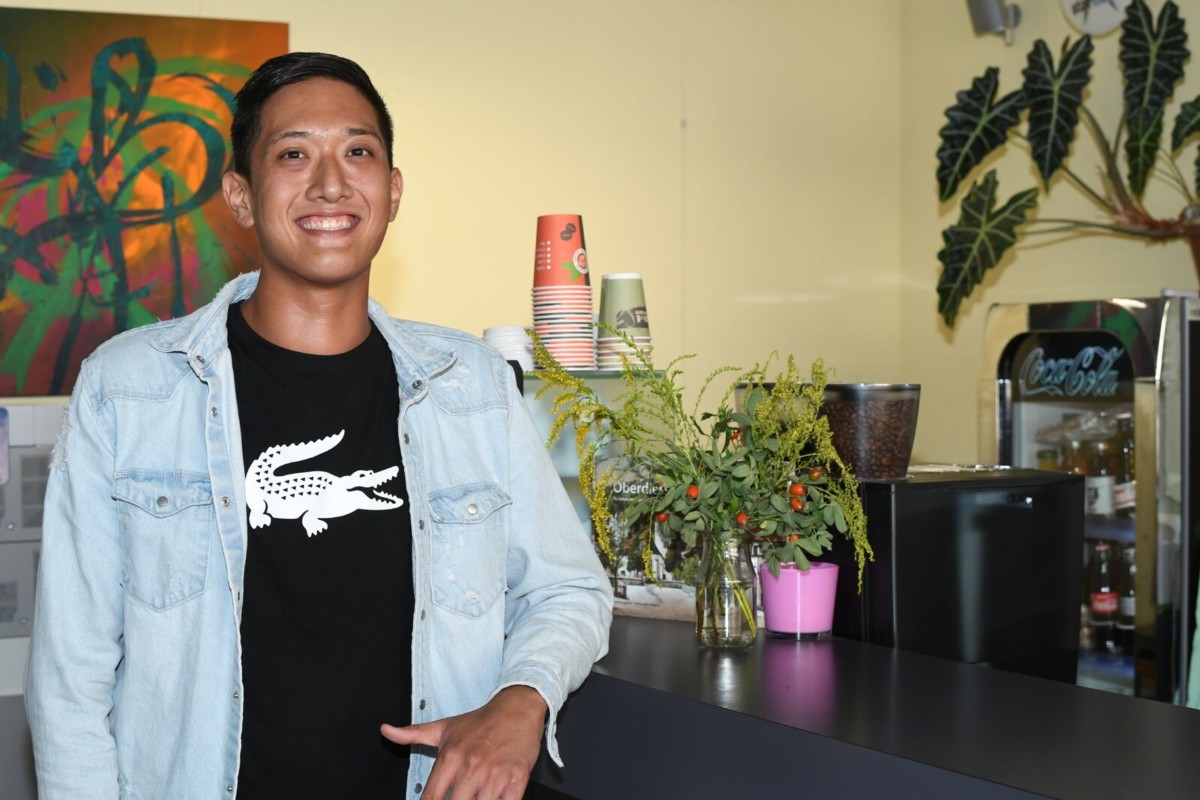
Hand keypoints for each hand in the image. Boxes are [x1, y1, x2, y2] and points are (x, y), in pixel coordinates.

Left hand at [381, 685, 547, 799]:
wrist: (517, 708)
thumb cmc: (481, 721)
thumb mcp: (445, 727)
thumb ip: (413, 734)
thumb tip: (386, 731)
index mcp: (451, 757)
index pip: (431, 798)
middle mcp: (471, 767)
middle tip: (459, 799)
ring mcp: (495, 775)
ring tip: (473, 798)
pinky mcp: (517, 779)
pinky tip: (495, 799)